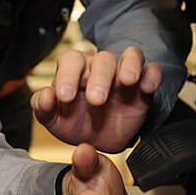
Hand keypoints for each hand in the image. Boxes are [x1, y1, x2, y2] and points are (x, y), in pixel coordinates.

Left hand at [31, 47, 161, 152]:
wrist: (100, 139)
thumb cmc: (75, 121)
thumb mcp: (55, 119)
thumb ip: (43, 107)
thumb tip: (45, 96)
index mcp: (75, 71)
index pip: (72, 59)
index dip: (67, 74)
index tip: (64, 96)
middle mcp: (100, 68)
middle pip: (103, 58)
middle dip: (100, 77)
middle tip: (96, 100)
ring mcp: (124, 74)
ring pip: (130, 55)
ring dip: (129, 66)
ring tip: (127, 82)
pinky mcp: (143, 84)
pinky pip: (152, 70)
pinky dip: (152, 75)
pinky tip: (147, 87)